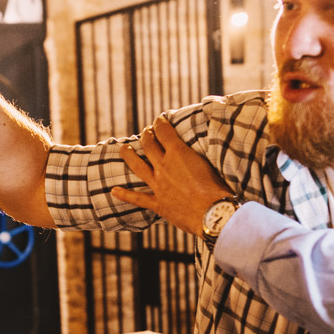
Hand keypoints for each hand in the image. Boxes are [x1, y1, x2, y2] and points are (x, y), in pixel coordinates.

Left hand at [110, 117, 235, 234]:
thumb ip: (198, 155)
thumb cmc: (219, 189)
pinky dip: (125, 195)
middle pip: (148, 145)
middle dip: (146, 136)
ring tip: (123, 149)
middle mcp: (164, 166)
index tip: (159, 120)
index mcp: (178, 153)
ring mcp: (158, 185)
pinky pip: (137, 198)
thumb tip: (198, 150)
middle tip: (146, 132)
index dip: (159, 123)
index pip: (164, 131)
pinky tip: (114, 191)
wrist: (213, 213)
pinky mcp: (158, 203)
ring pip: (138, 166)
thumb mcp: (210, 163)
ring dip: (129, 156)